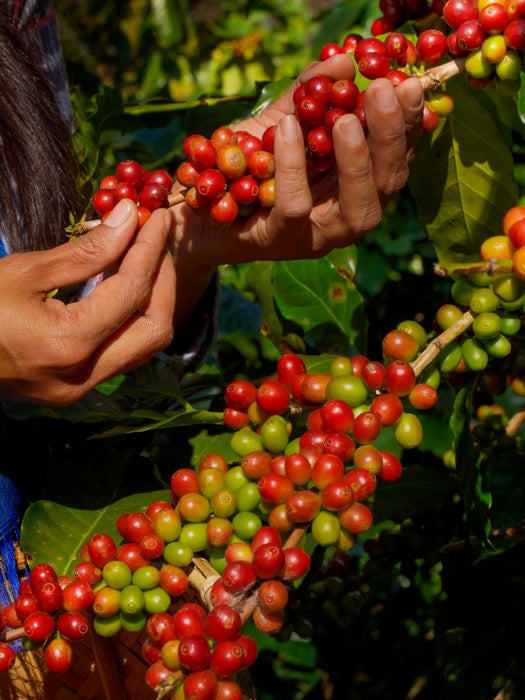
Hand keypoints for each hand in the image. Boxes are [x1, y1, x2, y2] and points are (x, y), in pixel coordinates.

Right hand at [0, 199, 174, 404]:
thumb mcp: (24, 271)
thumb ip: (86, 250)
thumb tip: (131, 217)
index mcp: (67, 344)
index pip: (132, 293)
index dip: (150, 251)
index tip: (157, 219)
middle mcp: (80, 377)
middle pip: (154, 330)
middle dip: (163, 282)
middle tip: (156, 242)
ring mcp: (77, 390)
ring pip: (142, 347)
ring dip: (150, 303)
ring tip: (142, 259)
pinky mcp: (72, 391)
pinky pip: (119, 355)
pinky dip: (128, 321)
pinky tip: (120, 288)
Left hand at [168, 53, 422, 270]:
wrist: (188, 210)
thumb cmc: (239, 167)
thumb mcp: (275, 124)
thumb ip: (308, 96)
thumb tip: (345, 62)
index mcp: (352, 188)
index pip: (394, 158)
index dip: (407, 125)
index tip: (408, 85)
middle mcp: (342, 218)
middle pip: (387, 186)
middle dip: (391, 139)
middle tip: (386, 91)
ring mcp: (312, 237)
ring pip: (356, 210)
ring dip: (357, 162)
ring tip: (347, 119)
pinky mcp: (276, 243)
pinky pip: (294, 207)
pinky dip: (294, 166)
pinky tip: (288, 128)